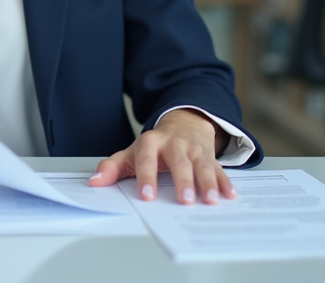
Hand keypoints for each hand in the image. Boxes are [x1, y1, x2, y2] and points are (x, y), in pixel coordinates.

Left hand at [87, 109, 235, 204]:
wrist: (183, 123)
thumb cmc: (154, 146)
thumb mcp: (131, 152)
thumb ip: (113, 167)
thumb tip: (94, 182)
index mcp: (151, 142)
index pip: (147, 160)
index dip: (147, 178)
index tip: (147, 197)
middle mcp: (174, 144)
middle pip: (179, 163)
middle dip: (183, 182)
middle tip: (186, 201)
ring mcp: (193, 150)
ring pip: (202, 166)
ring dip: (208, 183)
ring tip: (212, 200)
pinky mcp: (209, 156)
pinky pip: (219, 169)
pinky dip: (225, 182)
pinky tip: (230, 195)